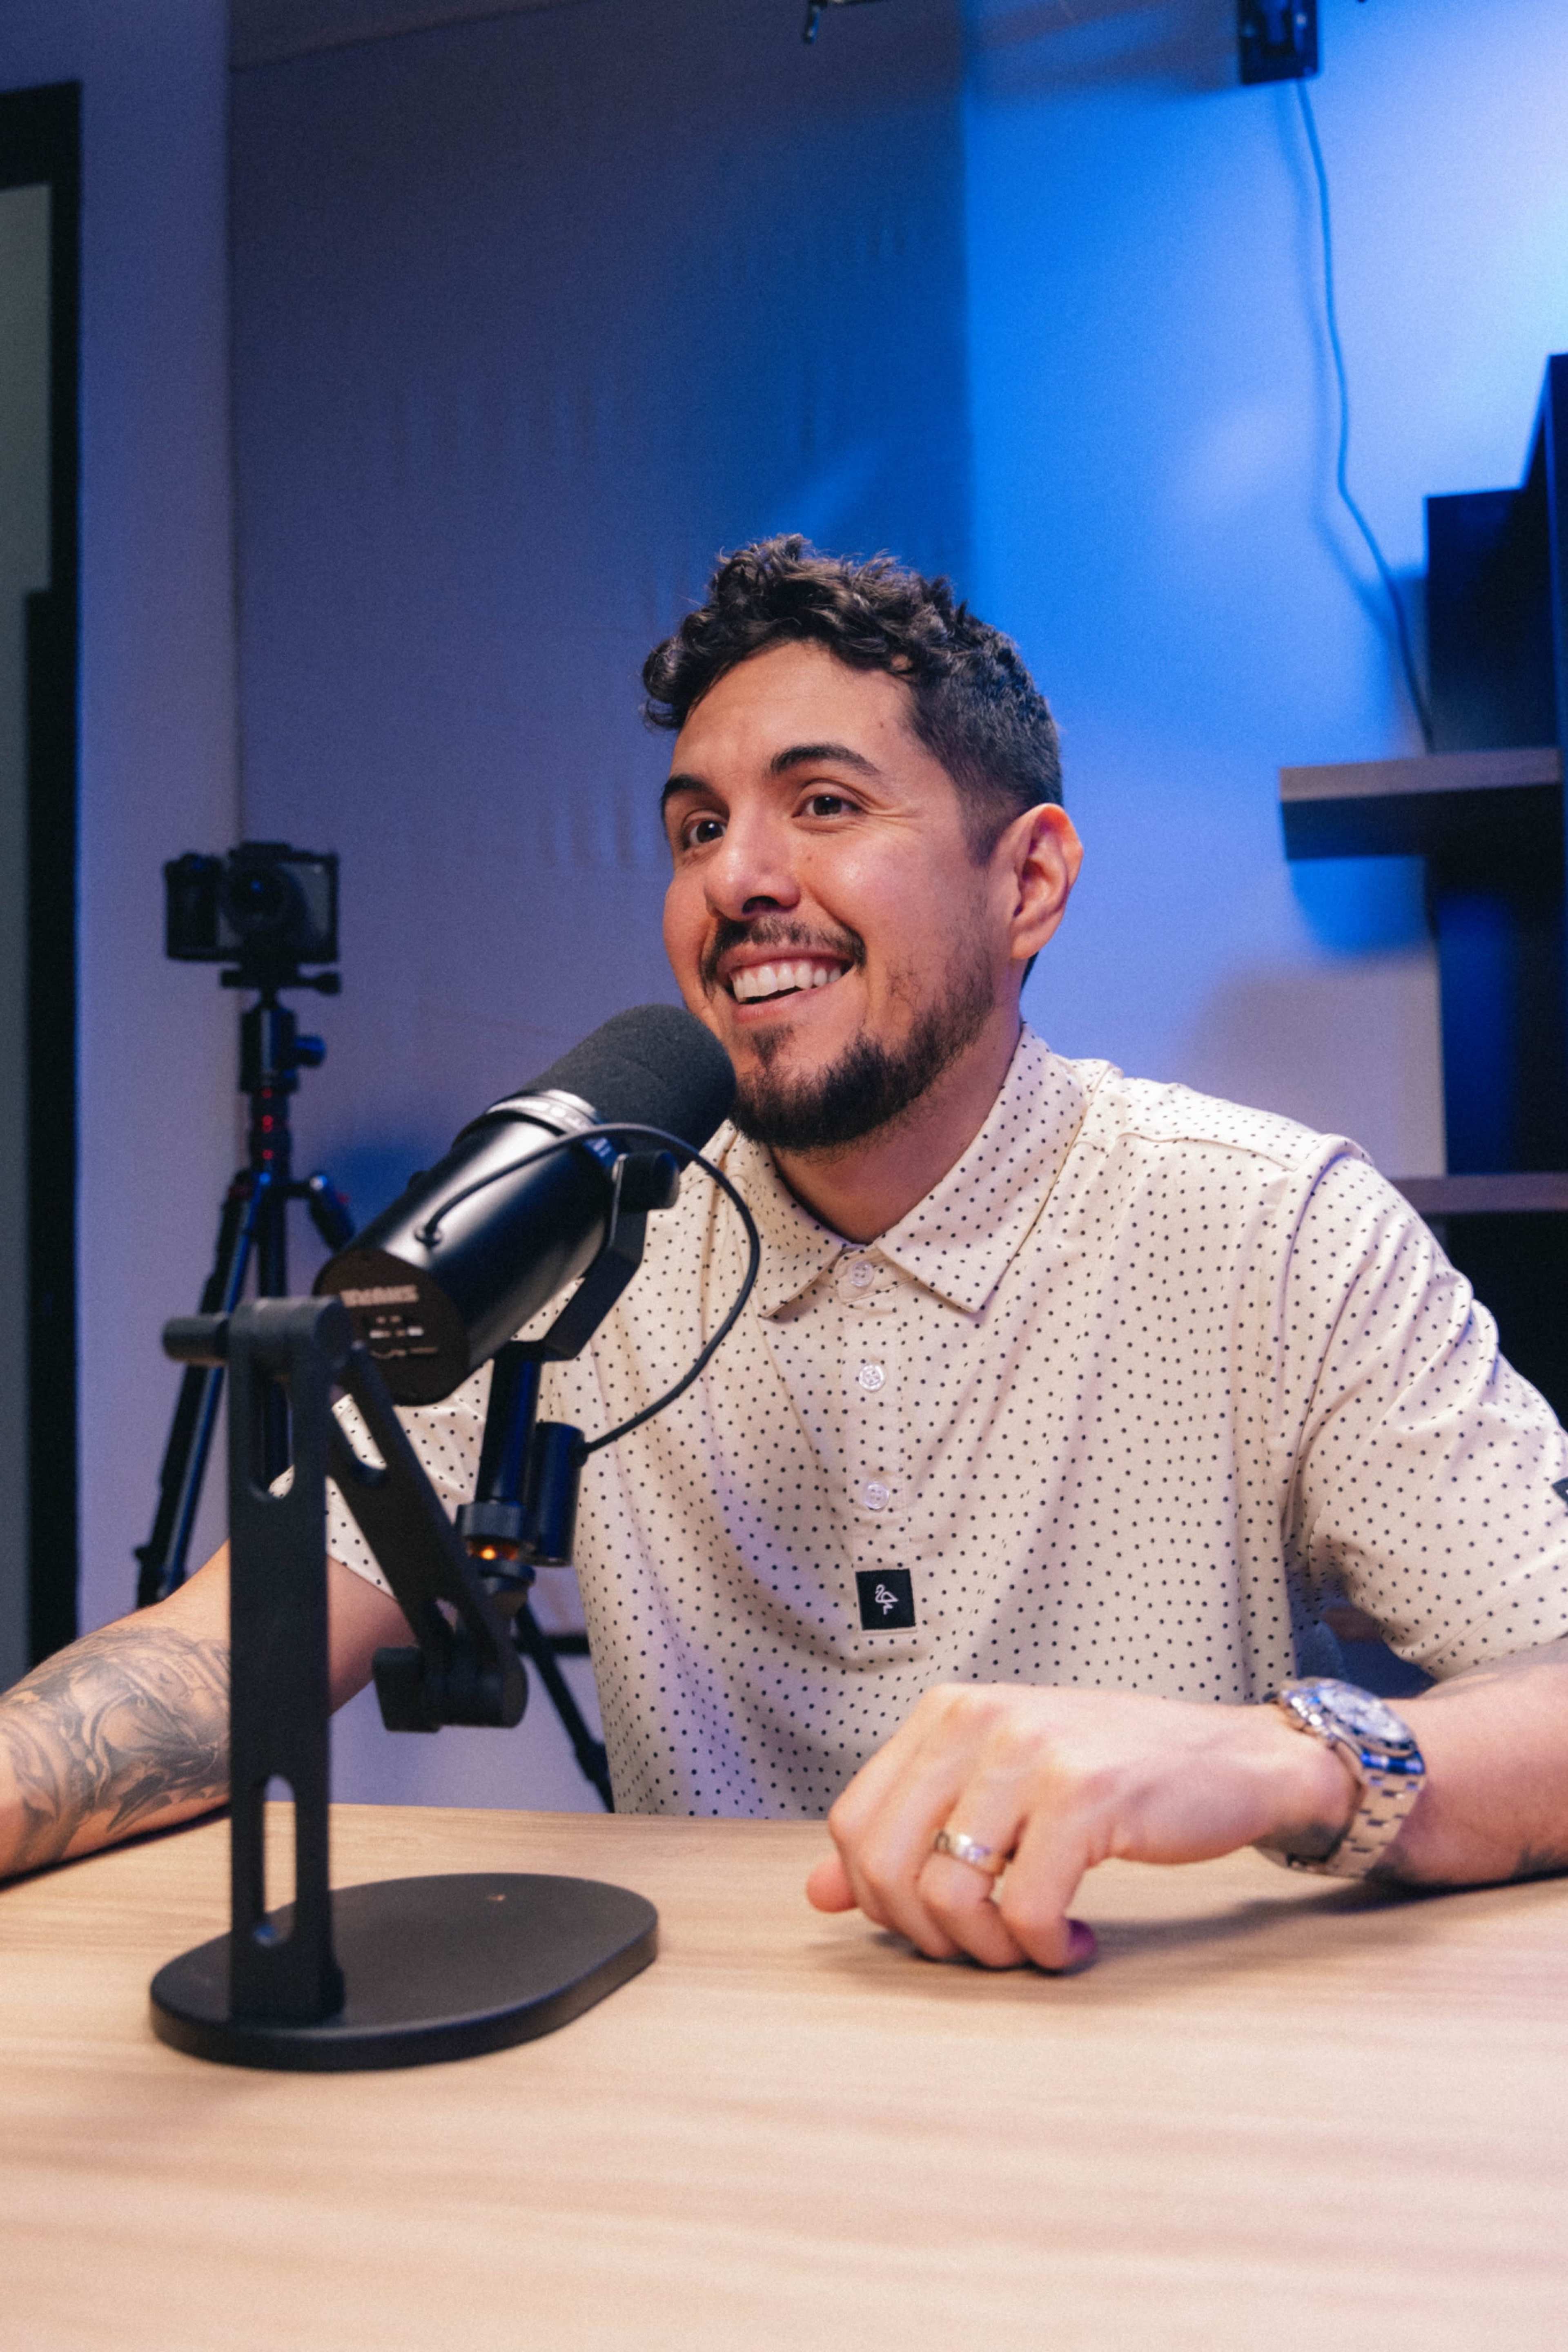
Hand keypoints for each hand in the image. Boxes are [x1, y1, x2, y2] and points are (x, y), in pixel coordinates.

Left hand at [804, 1682, 1356, 1971]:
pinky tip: (1074, 1944)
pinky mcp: (1086, 1795)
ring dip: (989, 1949)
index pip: (853, 1825)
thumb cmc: (1114, 1779)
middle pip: (886, 1865)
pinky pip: (1027, 1908)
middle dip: (927, 1935)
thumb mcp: (999, 1787)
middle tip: (984, 1949)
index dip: (878, 1899)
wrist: (1234, 1759)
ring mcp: (1032, 1753)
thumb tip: (819, 1893)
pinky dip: (1044, 1949)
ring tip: (1032, 1946)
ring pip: (949, 1892)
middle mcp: (978, 1719)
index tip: (934, 1924)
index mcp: (946, 1713)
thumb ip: (910, 1830)